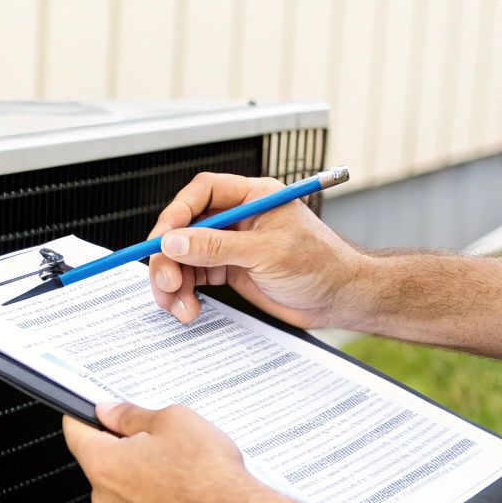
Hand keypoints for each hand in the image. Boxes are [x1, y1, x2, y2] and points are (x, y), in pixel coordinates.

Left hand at [62, 402, 280, 502]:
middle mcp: (107, 501)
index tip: (95, 408)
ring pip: (123, 486)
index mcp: (104, 466)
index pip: (75, 432)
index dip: (85, 414)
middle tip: (156, 435)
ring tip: (179, 463)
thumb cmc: (210, 476)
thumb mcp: (172, 420)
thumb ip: (132, 415)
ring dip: (141, 471)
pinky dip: (156, 495)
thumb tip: (111, 412)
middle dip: (122, 444)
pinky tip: (185, 486)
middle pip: (100, 461)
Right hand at [145, 172, 368, 328]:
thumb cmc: (320, 266)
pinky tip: (188, 308)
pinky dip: (185, 294)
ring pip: (184, 256)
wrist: (340, 300)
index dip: (177, 214)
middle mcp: (238, 217)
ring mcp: (231, 244)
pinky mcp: (228, 270)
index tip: (161, 240)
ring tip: (179, 305)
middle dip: (170, 257)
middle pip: (186, 228)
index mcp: (253, 196)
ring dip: (174, 281)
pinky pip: (194, 277)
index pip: (203, 193)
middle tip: (167, 282)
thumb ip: (216, 246)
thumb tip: (173, 241)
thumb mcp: (266, 253)